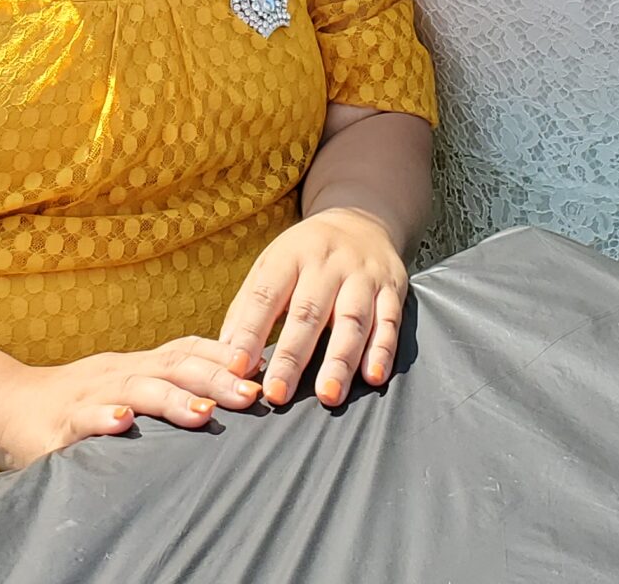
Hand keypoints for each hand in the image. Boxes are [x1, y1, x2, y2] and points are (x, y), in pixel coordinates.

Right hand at [0, 336, 261, 470]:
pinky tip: (121, 424)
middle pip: (172, 368)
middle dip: (214, 378)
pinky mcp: (60, 425)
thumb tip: (230, 387)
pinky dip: (102, 420)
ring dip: (170, 400)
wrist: (8, 405)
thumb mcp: (127, 384)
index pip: (186, 350)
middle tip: (251, 393)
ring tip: (202, 412)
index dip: (223, 354)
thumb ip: (167, 383)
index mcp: (137, 365)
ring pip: (135, 391)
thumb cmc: (79, 399)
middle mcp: (119, 373)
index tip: (261, 363)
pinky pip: (82, 419)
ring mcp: (90, 396)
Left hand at [218, 207, 408, 408]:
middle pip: (309, 312)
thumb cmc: (306, 256)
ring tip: (328, 395)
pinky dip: (383, 350)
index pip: (267, 294)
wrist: (362, 222)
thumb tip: (225, 354)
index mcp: (291, 255)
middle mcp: (328, 263)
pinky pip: (389, 320)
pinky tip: (373, 377)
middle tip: (278, 394)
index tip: (237, 367)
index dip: (251, 331)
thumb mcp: (272, 266)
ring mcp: (363, 274)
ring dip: (340, 360)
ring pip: (352, 319)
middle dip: (292, 356)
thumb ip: (248, 308)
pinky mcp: (392, 287)